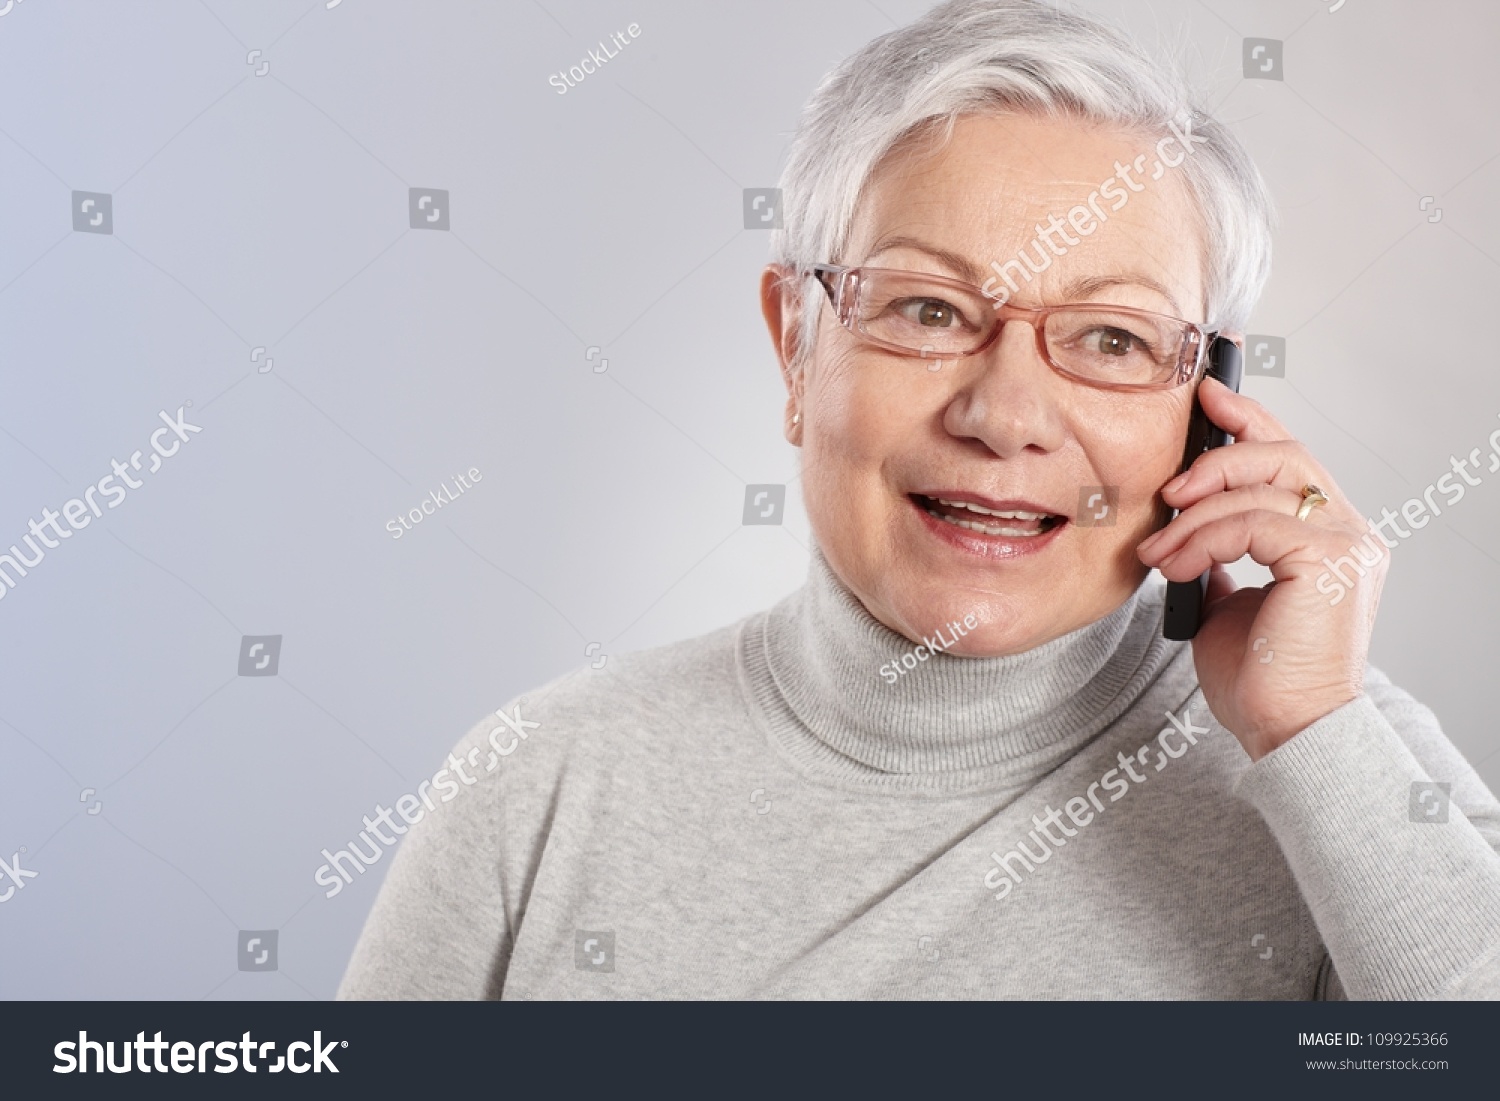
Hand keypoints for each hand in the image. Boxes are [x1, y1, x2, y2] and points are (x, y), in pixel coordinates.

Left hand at [1136, 377, 1387, 760]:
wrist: (1285, 732)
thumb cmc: (1259, 679)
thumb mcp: (1225, 603)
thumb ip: (1218, 557)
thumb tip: (1184, 527)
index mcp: (1328, 537)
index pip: (1291, 458)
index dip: (1249, 419)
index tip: (1205, 398)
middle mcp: (1349, 534)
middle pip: (1285, 454)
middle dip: (1218, 455)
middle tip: (1167, 485)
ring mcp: (1347, 546)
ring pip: (1263, 487)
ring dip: (1195, 514)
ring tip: (1158, 549)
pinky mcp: (1331, 563)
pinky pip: (1255, 523)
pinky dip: (1204, 538)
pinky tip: (1175, 565)